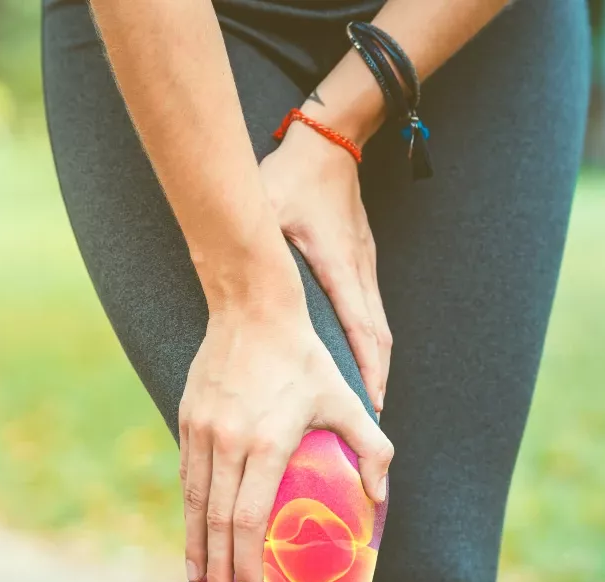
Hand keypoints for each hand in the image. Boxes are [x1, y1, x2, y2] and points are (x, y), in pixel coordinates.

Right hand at [179, 301, 392, 581]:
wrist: (251, 309)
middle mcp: (227, 441)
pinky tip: (192, 531)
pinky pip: (186, 474)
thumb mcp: (346, 399)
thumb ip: (371, 449)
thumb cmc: (304, 357)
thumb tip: (381, 498)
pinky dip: (188, 510)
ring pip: (193, 501)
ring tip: (198, 578)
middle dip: (217, 566)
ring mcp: (202, 430)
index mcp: (266, 442)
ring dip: (195, 544)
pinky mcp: (187, 418)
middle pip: (215, 519)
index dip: (246, 559)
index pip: (247, 517)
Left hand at [260, 121, 390, 412]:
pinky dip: (368, 342)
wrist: (329, 141)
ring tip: (366, 402)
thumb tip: (227, 265)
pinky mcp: (360, 260)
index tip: (371, 404)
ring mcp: (364, 265)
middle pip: (378, 338)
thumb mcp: (269, 209)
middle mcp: (358, 270)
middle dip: (376, 378)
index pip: (361, 329)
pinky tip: (357, 362)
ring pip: (377, 327)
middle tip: (370, 417)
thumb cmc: (293, 176)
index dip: (367, 369)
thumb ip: (255, 240)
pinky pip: (369, 310)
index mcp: (338, 265)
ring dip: (374, 364)